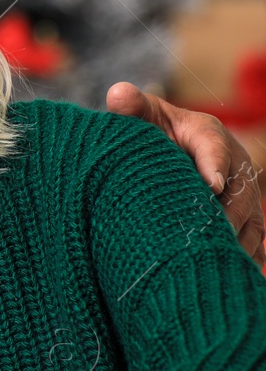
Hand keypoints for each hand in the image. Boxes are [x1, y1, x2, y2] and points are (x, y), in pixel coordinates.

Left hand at [107, 81, 263, 266]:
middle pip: (240, 192)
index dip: (214, 165)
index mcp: (208, 133)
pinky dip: (241, 259)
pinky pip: (253, 241)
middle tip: (204, 236)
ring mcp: (243, 193)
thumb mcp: (140, 117)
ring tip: (208, 261)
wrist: (163, 152)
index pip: (215, 147)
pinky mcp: (246, 219)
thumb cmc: (149, 133)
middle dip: (225, 215)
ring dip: (233, 241)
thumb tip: (117, 93)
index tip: (208, 185)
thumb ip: (131, 108)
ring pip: (251, 221)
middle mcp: (234, 164)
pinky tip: (220, 276)